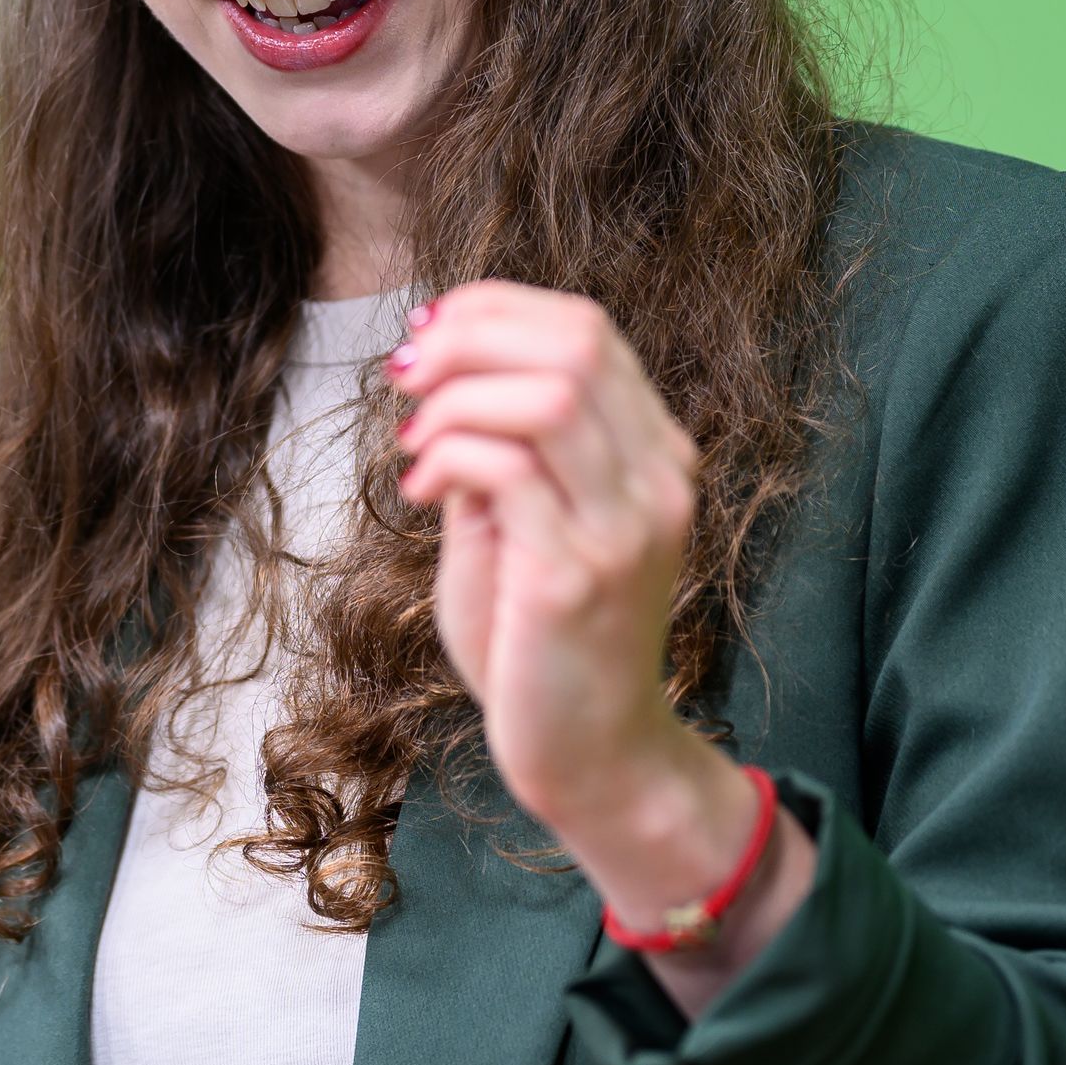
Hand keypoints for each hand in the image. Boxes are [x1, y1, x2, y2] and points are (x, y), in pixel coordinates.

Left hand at [389, 283, 806, 1002]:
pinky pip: (506, 470)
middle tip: (407, 377)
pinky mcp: (576, 575)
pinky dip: (447, 458)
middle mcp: (658, 481)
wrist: (590, 755)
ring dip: (456, 399)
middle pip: (575, 342)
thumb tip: (442, 377)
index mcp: (654, 454)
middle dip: (471, 337)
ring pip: (546, 395)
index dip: (495, 309)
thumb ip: (499, 452)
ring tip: (414, 444)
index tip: (427, 334)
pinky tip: (420, 493)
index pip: (587, 328)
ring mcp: (626, 528)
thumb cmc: (541, 640)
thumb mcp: (519, 525)